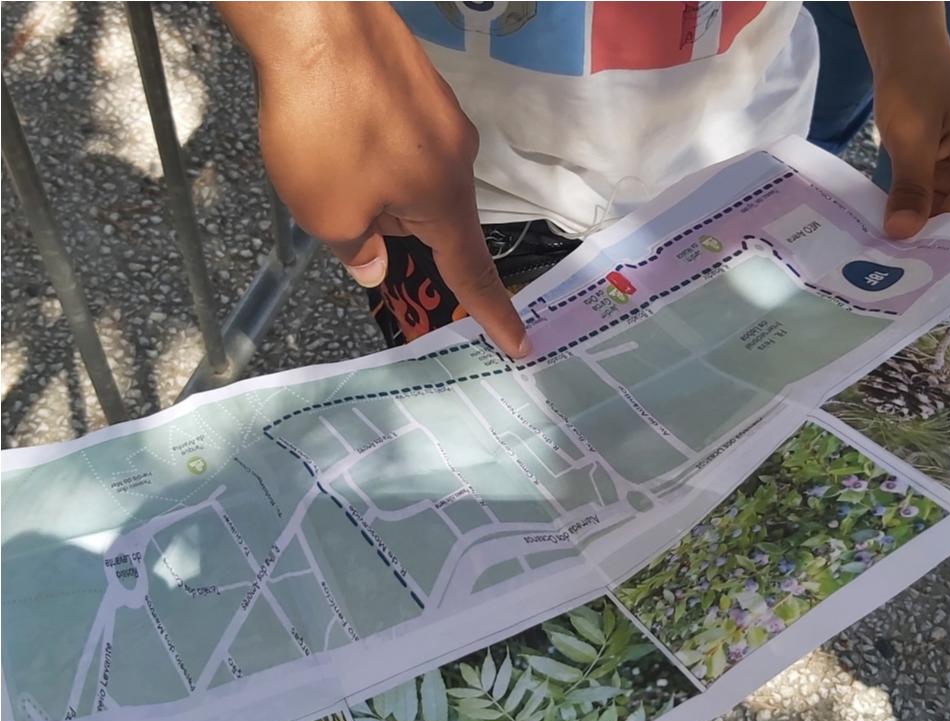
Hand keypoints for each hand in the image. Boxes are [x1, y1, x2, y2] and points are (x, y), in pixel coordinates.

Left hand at [218, 3, 527, 356]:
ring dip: (373, 178)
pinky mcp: (417, 79)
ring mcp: (440, 111)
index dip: (493, 314)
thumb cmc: (325, 126)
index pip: (472, 272)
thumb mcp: (327, 213)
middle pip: (431, 213)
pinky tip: (331, 121)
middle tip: (334, 198)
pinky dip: (367, 142)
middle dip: (387, 220)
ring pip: (410, 170)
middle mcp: (456, 154)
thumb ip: (356, 251)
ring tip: (323, 149)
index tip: (519, 344)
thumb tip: (375, 265)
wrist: (316, 16)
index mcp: (445, 198)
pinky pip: (398, 132)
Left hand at [872, 47, 949, 238]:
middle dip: (931, 235)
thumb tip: (903, 233)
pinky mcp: (948, 176)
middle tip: (890, 258)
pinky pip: (933, 205)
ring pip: (948, 216)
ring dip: (918, 228)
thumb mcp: (910, 137)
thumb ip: (910, 186)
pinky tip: (886, 227)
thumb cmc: (915, 84)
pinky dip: (912, 214)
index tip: (913, 248)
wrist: (907, 59)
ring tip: (883, 247)